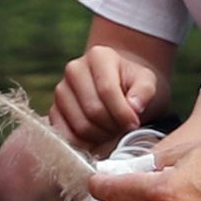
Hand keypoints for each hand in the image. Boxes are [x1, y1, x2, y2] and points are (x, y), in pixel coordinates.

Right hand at [50, 36, 171, 150]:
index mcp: (98, 56)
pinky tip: (98, 138)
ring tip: (113, 131)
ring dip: (101, 136)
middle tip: (123, 129)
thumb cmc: (131, 83)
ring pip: (80, 125)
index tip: (134, 124)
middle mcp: (74, 70)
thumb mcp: (146, 81)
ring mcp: (60, 91)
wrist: (114, 85)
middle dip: (113, 126)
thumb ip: (144, 91)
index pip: (107, 90)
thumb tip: (134, 107)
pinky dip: (84, 143)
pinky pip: (66, 135)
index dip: (122, 113)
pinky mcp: (54, 111)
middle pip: (93, 110)